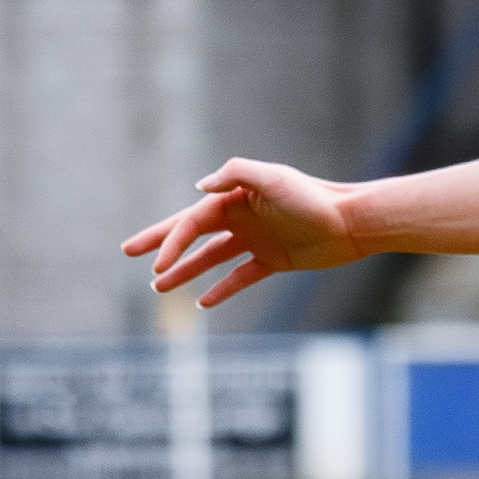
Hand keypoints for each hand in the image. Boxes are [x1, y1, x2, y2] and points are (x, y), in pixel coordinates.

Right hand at [123, 157, 365, 307]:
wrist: (351, 222)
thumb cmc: (313, 198)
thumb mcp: (273, 178)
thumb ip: (235, 174)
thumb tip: (198, 186)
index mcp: (235, 197)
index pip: (192, 220)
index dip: (171, 242)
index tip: (157, 265)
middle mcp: (241, 216)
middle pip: (192, 233)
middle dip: (161, 244)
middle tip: (128, 253)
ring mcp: (255, 239)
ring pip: (211, 258)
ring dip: (186, 272)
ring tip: (159, 289)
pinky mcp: (273, 260)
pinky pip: (239, 276)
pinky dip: (221, 289)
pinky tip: (202, 303)